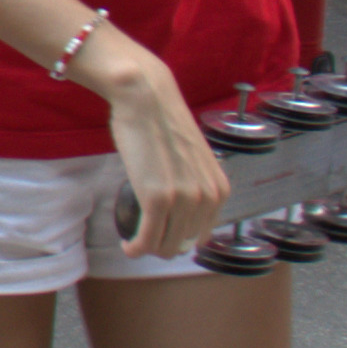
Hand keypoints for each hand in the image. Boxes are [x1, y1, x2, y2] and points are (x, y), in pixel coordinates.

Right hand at [83, 33, 219, 252]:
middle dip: (161, 246)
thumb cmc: (163, 122)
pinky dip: (135, 248)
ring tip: (133, 240)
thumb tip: (179, 209)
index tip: (161, 233)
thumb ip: (194, 185)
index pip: (202, 236)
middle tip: (143, 235)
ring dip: (146, 248)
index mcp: (219, 190)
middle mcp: (207, 199)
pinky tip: (127, 245)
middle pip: (182, 244)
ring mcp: (183, 200)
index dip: (179, 239)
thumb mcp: (192, 161)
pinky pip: (146, 240)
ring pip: (164, 246)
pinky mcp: (157, 200)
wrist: (147, 98)